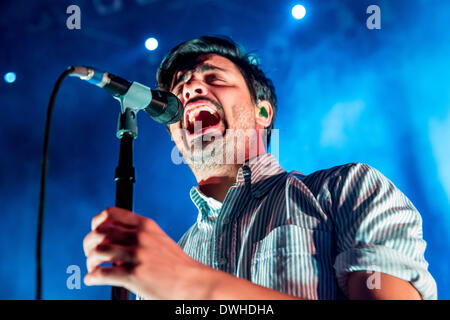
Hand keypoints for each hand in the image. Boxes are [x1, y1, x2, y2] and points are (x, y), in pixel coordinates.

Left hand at [83, 206, 207, 298]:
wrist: (193, 282)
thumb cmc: (176, 265)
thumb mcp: (159, 240)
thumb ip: (139, 236)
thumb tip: (113, 242)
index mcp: (145, 225)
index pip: (111, 213)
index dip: (97, 222)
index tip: (95, 232)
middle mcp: (139, 237)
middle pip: (99, 233)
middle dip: (88, 244)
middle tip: (90, 254)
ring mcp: (136, 255)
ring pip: (97, 252)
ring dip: (89, 262)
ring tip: (93, 268)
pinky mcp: (134, 275)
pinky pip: (101, 274)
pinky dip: (91, 278)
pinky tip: (93, 280)